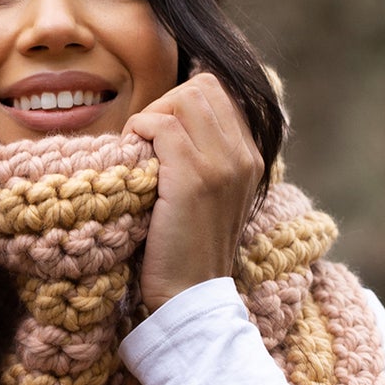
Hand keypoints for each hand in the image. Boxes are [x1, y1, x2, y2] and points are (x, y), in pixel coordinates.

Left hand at [124, 73, 262, 312]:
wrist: (190, 297)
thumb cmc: (188, 251)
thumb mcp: (210, 200)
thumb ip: (205, 160)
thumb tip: (168, 122)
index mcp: (252, 159)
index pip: (220, 94)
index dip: (181, 102)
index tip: (159, 133)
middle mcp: (244, 156)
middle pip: (203, 87)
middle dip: (166, 103)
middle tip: (145, 139)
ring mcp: (222, 165)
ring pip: (185, 99)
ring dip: (152, 116)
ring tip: (139, 148)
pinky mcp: (194, 178)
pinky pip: (162, 126)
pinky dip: (140, 131)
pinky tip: (132, 156)